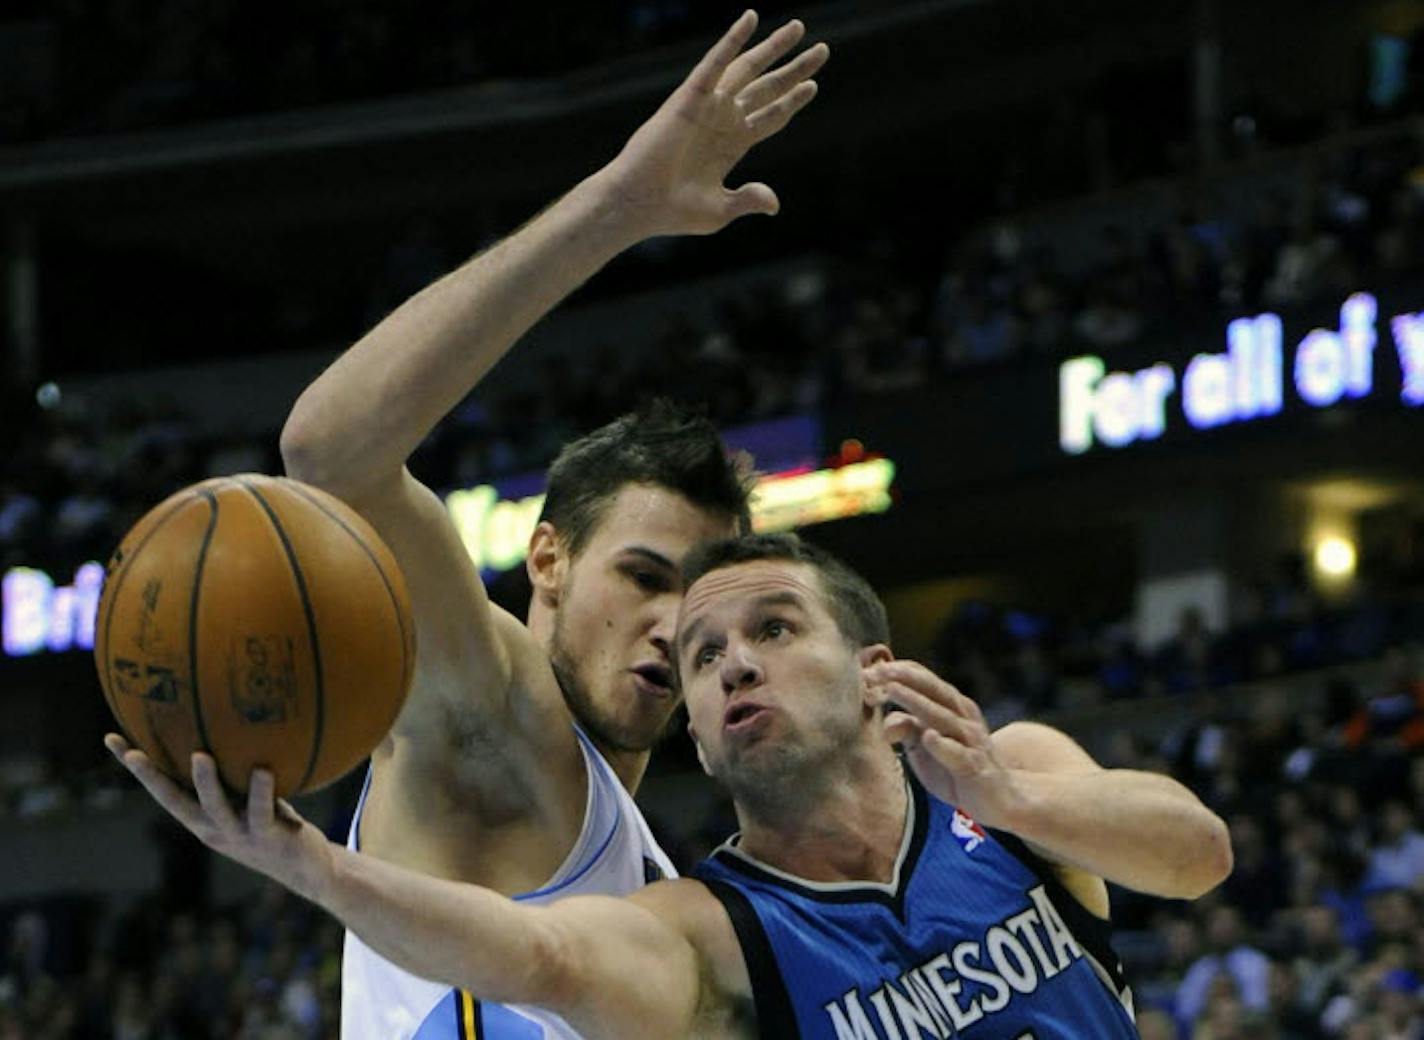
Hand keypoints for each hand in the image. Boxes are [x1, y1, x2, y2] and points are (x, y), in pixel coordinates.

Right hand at [104, 734, 333, 902]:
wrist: (306, 868)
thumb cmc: (276, 823)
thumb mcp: (249, 796)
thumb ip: (237, 770)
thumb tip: (232, 720)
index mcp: (201, 816)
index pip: (163, 787)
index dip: (137, 767)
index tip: (111, 738)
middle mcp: (211, 826)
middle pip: (173, 800)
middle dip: (150, 778)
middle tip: (133, 752)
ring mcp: (238, 834)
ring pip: (214, 807)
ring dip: (205, 782)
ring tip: (200, 756)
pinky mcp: (266, 837)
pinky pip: (261, 811)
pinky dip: (260, 791)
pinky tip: (263, 770)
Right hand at [599, 10, 827, 236]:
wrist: (642, 204)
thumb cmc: (674, 212)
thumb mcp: (721, 209)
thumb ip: (748, 200)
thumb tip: (774, 204)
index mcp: (732, 145)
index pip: (770, 116)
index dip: (791, 101)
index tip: (812, 86)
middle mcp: (724, 120)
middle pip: (768, 88)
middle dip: (795, 69)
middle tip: (822, 50)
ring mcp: (709, 106)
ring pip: (748, 68)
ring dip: (772, 47)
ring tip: (798, 27)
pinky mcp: (691, 97)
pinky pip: (715, 62)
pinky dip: (732, 39)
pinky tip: (750, 18)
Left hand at [867, 661, 1018, 828]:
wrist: (998, 799)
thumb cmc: (956, 766)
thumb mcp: (925, 746)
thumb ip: (905, 728)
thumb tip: (884, 723)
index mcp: (951, 706)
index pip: (924, 679)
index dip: (897, 672)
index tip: (867, 669)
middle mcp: (963, 717)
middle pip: (933, 689)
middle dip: (903, 678)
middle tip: (876, 670)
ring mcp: (971, 741)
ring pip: (942, 716)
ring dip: (916, 701)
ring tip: (892, 690)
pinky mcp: (976, 767)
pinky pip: (959, 755)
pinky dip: (944, 745)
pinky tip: (929, 737)